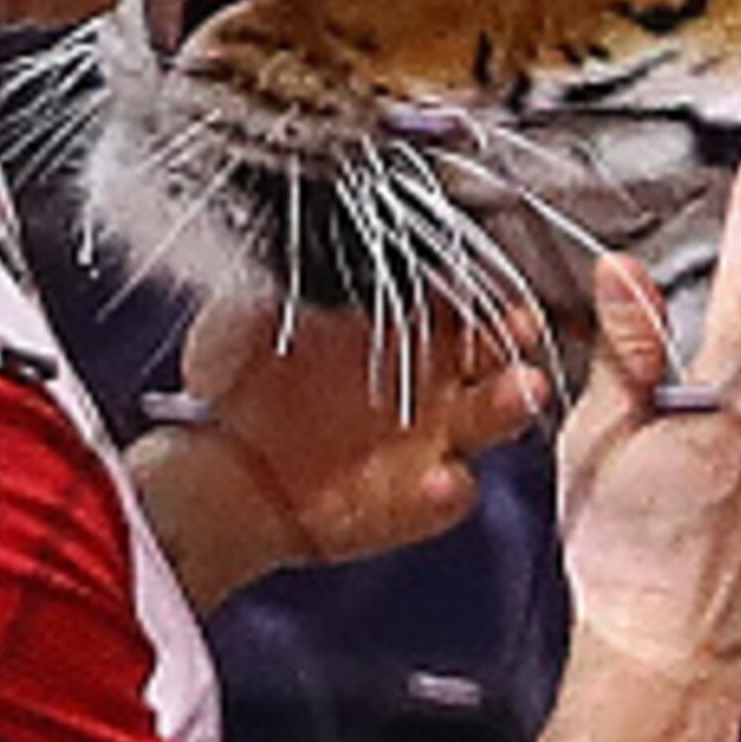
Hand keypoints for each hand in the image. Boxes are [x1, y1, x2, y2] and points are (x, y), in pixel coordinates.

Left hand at [133, 295, 548, 608]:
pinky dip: (451, 490)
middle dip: (514, 334)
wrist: (218, 463)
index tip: (485, 273)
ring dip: (510, 403)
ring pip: (494, 416)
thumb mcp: (258, 310)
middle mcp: (430, 378)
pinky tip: (442, 478)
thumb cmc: (243, 379)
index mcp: (401, 324)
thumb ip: (295, 279)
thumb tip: (316, 239)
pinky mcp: (415, 502)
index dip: (476, 282)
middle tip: (522, 325)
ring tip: (519, 390)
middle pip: (496, 349)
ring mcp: (431, 440)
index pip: (457, 292)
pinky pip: (453, 494)